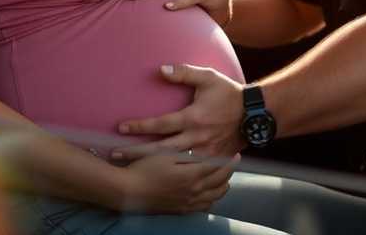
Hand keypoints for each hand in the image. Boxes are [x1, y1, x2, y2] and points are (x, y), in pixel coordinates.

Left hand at [113, 64, 244, 160]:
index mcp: (193, 118)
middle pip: (161, 149)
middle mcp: (196, 138)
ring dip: (151, 165)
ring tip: (130, 167)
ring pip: (172, 163)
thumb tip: (160, 69)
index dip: (140, 126)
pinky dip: (172, 173)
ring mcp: (204, 152)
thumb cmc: (228, 93)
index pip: (161, 124)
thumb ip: (184, 72)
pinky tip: (157, 176)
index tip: (121, 127)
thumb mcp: (208, 77)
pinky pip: (188, 170)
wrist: (254, 115)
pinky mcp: (211, 160)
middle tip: (115, 155)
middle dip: (137, 152)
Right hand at [114, 151, 237, 213]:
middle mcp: (194, 191)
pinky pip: (204, 207)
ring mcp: (188, 203)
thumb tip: (204, 154)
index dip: (229, 161)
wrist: (129, 191)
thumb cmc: (145, 168)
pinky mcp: (181, 210)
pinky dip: (212, 200)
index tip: (236, 154)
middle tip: (233, 165)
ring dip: (223, 187)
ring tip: (226, 180)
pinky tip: (210, 196)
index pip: (218, 168)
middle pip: (219, 183)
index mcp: (192, 175)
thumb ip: (187, 156)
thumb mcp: (167, 155)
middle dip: (229, 173)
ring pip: (214, 197)